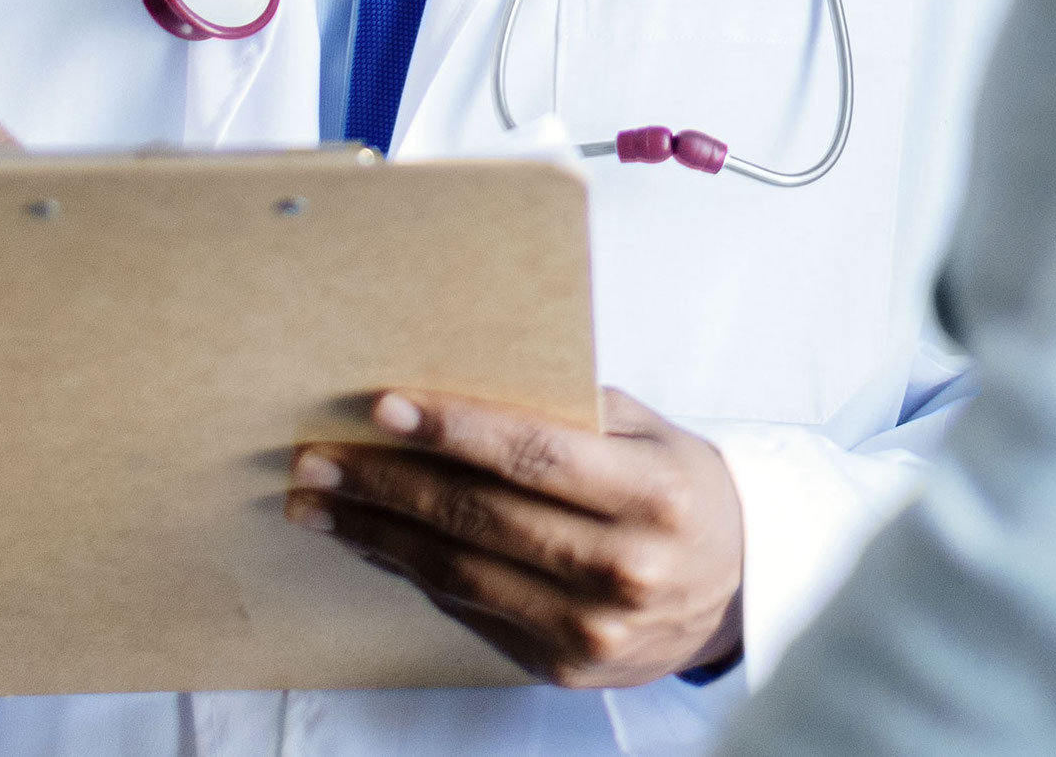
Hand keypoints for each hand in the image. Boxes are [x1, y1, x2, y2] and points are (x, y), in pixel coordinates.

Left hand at [288, 385, 743, 687]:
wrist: (735, 590)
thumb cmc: (681, 493)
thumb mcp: (651, 437)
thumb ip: (574, 415)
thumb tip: (459, 388)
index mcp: (654, 495)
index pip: (537, 455)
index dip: (455, 429)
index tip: (385, 407)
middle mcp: (625, 567)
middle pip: (482, 516)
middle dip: (388, 483)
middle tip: (320, 458)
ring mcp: (591, 628)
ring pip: (460, 572)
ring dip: (377, 535)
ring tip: (320, 503)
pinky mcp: (561, 667)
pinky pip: (468, 611)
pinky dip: (412, 573)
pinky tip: (374, 543)